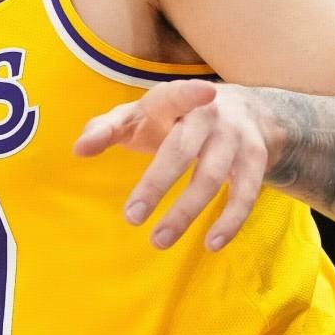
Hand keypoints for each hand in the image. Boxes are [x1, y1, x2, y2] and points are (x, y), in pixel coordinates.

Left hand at [73, 78, 269, 250]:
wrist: (245, 111)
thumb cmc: (175, 117)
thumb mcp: (140, 115)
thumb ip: (106, 128)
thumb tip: (79, 149)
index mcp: (177, 99)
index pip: (179, 94)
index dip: (189, 94)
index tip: (203, 92)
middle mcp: (211, 115)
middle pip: (185, 148)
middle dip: (158, 182)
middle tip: (132, 217)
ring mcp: (236, 138)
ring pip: (213, 176)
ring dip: (186, 211)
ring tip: (159, 240)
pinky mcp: (255, 161)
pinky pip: (246, 193)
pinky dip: (231, 220)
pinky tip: (212, 243)